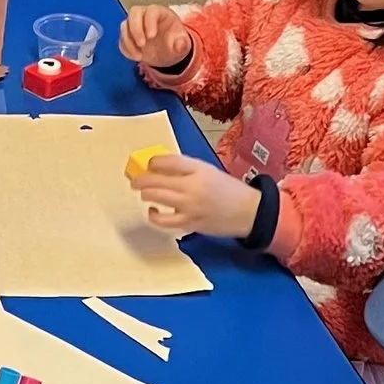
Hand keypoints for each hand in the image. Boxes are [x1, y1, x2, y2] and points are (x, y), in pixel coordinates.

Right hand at [119, 4, 192, 70]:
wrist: (167, 52)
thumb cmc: (175, 42)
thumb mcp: (183, 44)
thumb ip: (183, 43)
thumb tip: (180, 44)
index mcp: (160, 13)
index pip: (151, 11)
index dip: (149, 22)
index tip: (151, 36)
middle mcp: (145, 16)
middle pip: (134, 12)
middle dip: (135, 29)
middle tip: (142, 45)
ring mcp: (135, 25)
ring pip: (125, 26)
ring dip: (129, 41)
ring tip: (139, 56)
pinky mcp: (129, 37)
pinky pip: (122, 40)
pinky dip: (126, 49)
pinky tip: (136, 57)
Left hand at [130, 153, 259, 239]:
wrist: (248, 212)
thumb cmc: (229, 191)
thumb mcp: (210, 172)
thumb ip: (189, 170)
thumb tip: (163, 170)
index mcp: (200, 169)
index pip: (170, 161)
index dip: (154, 161)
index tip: (149, 163)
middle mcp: (193, 185)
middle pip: (158, 179)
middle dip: (142, 179)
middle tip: (135, 180)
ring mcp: (190, 205)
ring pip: (157, 197)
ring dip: (146, 193)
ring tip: (143, 192)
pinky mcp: (189, 222)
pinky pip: (164, 220)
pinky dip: (154, 216)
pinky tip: (153, 212)